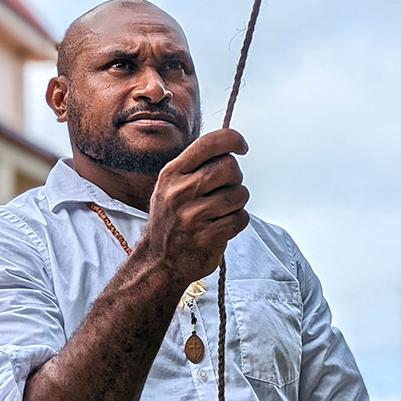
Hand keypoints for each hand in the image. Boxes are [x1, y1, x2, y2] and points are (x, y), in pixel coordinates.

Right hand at [139, 129, 249, 285]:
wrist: (158, 260)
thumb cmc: (171, 218)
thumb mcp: (171, 185)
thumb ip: (196, 164)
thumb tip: (229, 144)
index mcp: (172, 173)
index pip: (207, 144)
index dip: (232, 139)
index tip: (242, 147)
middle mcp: (180, 192)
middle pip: (229, 167)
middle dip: (235, 177)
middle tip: (226, 188)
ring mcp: (193, 216)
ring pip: (239, 193)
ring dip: (238, 201)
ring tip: (222, 209)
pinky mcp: (207, 237)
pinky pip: (240, 218)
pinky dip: (238, 221)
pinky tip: (223, 225)